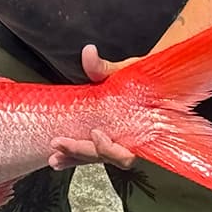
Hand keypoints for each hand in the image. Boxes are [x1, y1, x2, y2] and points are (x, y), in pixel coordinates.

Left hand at [48, 44, 136, 169]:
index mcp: (141, 129)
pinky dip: (75, 155)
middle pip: (106, 158)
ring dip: (75, 158)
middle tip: (59, 144)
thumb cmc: (145, 78)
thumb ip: (105, 67)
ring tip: (54, 159)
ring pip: (97, 158)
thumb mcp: (128, 70)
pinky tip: (59, 158)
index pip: (126, 154)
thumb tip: (88, 52)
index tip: (96, 133)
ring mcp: (118, 142)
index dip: (109, 149)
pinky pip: (92, 151)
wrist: (157, 82)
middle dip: (81, 152)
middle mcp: (131, 141)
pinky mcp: (107, 139)